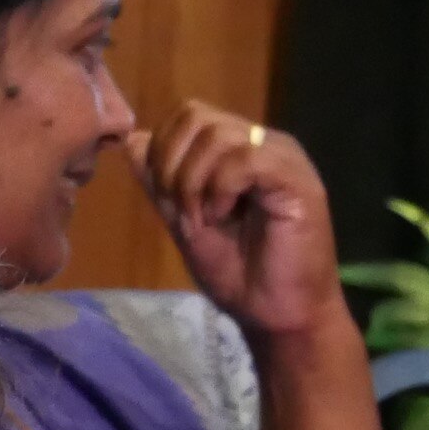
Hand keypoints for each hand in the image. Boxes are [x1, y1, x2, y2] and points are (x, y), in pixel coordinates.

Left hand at [127, 102, 345, 341]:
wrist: (275, 314)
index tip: (167, 200)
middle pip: (196, 115)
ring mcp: (282, 157)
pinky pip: (245, 158)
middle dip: (171, 164)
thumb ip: (160, 183)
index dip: (162, 151)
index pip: (187, 116)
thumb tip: (132, 140)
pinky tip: (224, 217)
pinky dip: (221, 188)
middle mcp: (261, 144)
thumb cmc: (237, 272)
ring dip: (194, 181)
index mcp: (238, 149)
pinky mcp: (296, 178)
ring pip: (218, 134)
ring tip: (205, 219)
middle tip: (182, 210)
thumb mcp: (184, 222)